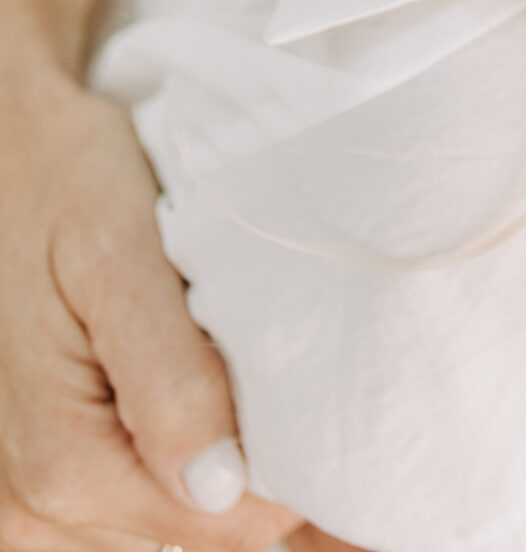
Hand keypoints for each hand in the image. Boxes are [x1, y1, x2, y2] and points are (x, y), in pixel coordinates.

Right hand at [0, 53, 296, 551]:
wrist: (7, 152)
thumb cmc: (64, 182)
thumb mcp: (115, 254)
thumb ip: (167, 376)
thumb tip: (220, 487)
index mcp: (59, 467)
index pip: (222, 528)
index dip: (296, 484)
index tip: (351, 431)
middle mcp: (32, 511)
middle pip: (196, 540)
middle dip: (266, 484)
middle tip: (327, 411)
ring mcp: (31, 506)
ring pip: (169, 532)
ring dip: (228, 479)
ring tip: (274, 402)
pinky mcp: (41, 484)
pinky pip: (136, 512)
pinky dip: (189, 472)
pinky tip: (226, 419)